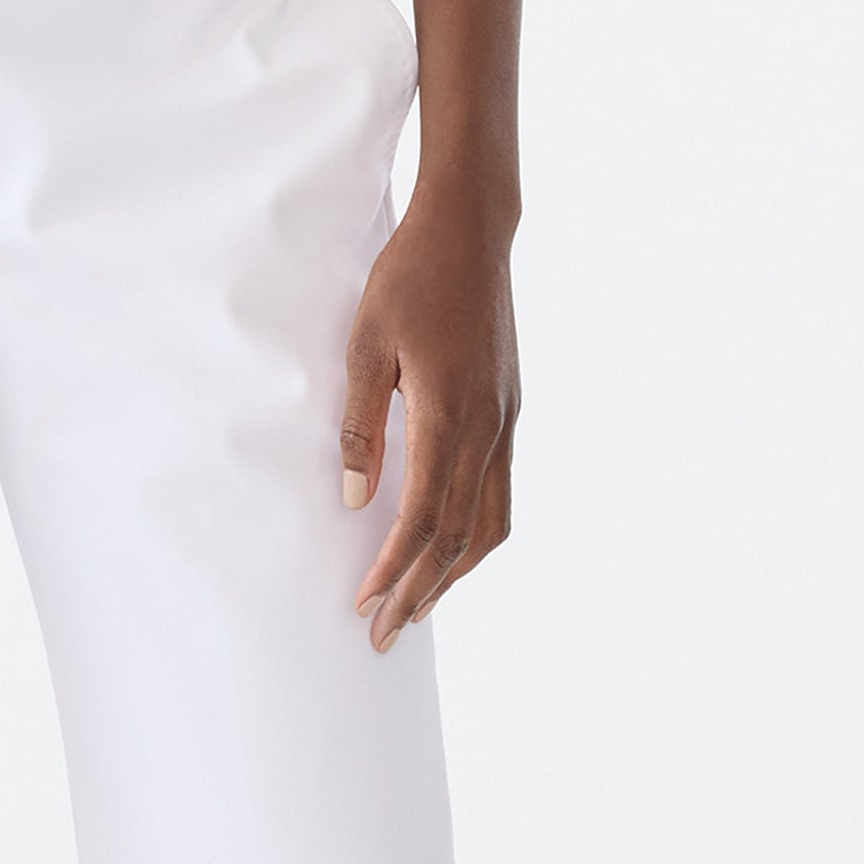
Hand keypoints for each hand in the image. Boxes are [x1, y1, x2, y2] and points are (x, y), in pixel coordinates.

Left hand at [340, 194, 518, 651]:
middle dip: (421, 591)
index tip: (365, 605)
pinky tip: (450, 542)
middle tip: (386, 633)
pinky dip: (475, 533)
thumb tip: (353, 500)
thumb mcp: (366, 343)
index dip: (393, 570)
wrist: (471, 230)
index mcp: (449, 414)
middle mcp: (488, 428)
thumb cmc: (411, 276)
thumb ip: (360, 425)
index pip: (422, 519)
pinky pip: (500, 491)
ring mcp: (506, 420)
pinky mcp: (511, 409)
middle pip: (459, 537)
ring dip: (455, 571)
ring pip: (491, 523)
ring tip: (419, 603)